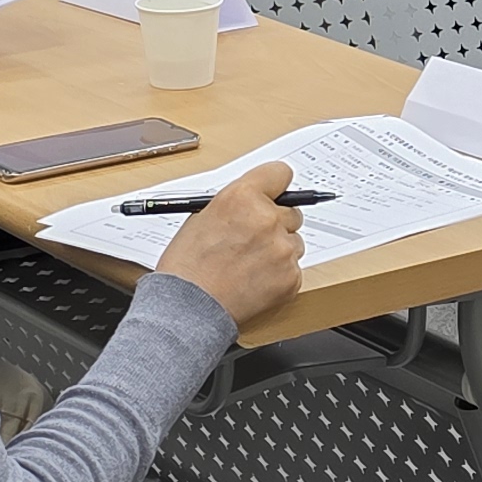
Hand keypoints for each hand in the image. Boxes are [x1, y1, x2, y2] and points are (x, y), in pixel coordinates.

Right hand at [155, 161, 305, 324]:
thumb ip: (235, 205)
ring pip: (295, 242)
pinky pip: (294, 269)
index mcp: (242, 197)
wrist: (187, 308)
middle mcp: (266, 219)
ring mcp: (282, 249)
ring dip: (279, 251)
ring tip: (249, 266)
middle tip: (254, 240)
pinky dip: (280, 275)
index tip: (276, 194)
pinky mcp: (291, 276)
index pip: (280, 173)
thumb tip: (256, 201)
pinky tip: (255, 281)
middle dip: (277, 224)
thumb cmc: (187, 266)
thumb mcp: (202, 218)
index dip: (276, 186)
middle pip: (292, 212)